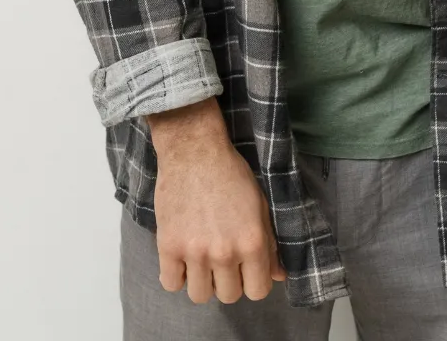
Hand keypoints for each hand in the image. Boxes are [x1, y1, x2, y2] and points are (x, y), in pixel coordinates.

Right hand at [147, 99, 284, 304]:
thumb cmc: (230, 174)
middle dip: (227, 282)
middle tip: (220, 261)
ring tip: (200, 262)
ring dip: (201, 282)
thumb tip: (277, 276)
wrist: (194, 150)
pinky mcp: (168, 245)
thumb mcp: (259, 207)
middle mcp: (225, 253)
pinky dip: (175, 276)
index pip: (258, 291)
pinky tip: (180, 260)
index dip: (252, 282)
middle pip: (228, 296)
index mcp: (253, 243)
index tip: (244, 270)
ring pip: (200, 295)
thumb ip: (269, 245)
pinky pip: (170, 283)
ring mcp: (195, 251)